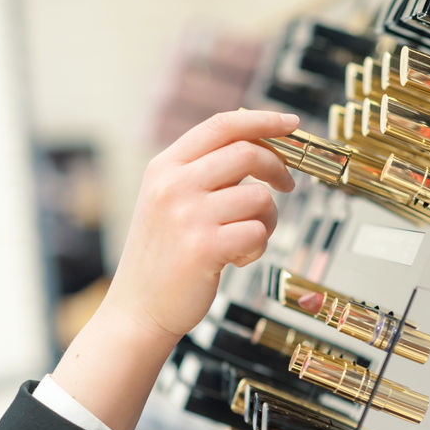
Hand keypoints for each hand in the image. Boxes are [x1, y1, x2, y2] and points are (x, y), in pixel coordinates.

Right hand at [105, 109, 297, 337]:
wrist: (138, 310)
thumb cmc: (163, 256)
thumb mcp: (167, 200)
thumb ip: (201, 171)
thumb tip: (255, 142)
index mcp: (164, 167)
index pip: (221, 126)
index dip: (262, 120)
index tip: (291, 124)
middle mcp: (173, 185)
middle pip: (248, 153)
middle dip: (278, 168)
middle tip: (287, 186)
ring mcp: (187, 215)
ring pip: (260, 197)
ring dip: (268, 220)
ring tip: (249, 239)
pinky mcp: (205, 248)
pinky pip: (258, 232)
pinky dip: (258, 247)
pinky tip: (237, 260)